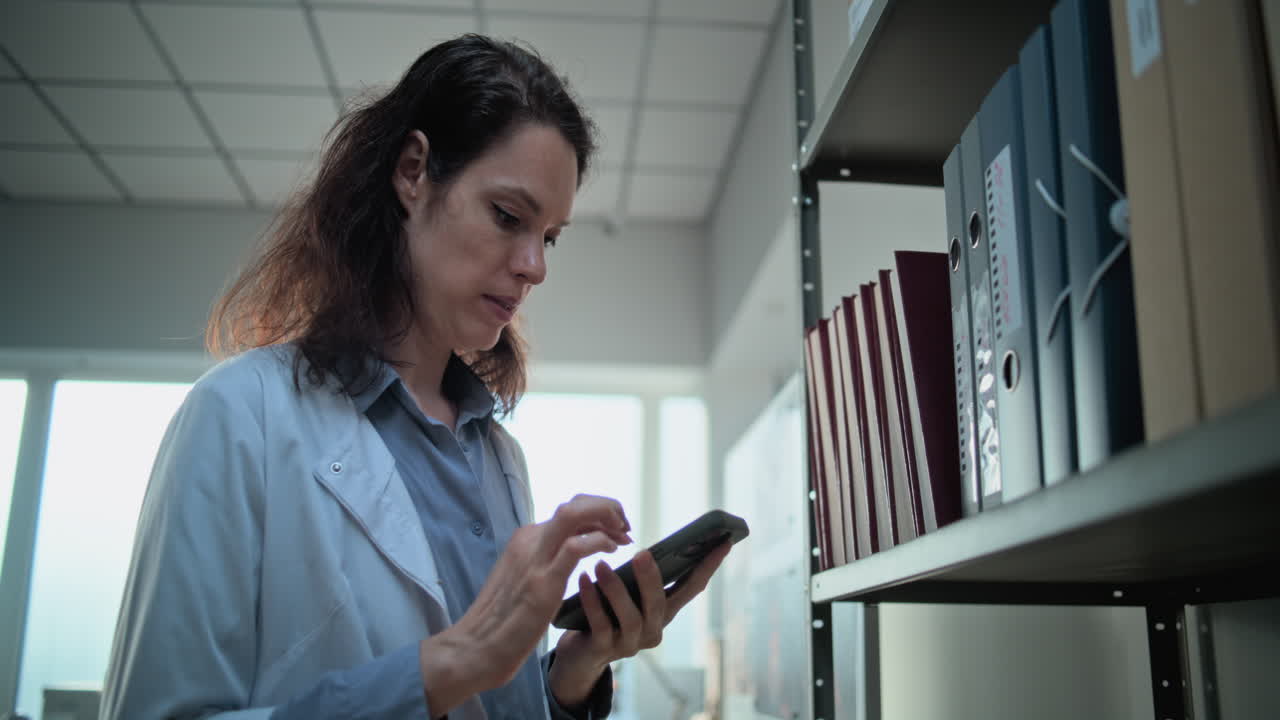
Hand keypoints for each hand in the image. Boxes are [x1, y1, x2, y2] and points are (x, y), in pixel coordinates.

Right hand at [417, 494, 632, 714]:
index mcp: (526, 538)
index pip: (570, 511)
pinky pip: (576, 547)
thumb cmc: (503, 618)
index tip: (617, 530)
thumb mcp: (526, 577)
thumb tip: (575, 550)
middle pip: (575, 504)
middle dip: (607, 508)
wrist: (476, 646)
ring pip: (575, 514)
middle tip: (625, 528)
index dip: (600, 514)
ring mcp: (534, 558)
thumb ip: (547, 560)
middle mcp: (529, 540)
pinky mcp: (542, 581)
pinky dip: (599, 542)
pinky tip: (611, 552)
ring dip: (606, 518)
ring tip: (623, 536)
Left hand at [548, 540, 732, 706]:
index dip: (709, 566)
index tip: (725, 541)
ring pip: (631, 617)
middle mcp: (653, 630)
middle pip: (660, 604)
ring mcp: (630, 644)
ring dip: (615, 590)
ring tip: (600, 565)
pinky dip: (592, 602)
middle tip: (641, 553)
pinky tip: (583, 580)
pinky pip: (601, 625)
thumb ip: (639, 578)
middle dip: (652, 578)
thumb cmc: (607, 614)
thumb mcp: (628, 594)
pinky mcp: (604, 650)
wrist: (581, 655)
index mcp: (664, 613)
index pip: (692, 587)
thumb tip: (647, 549)